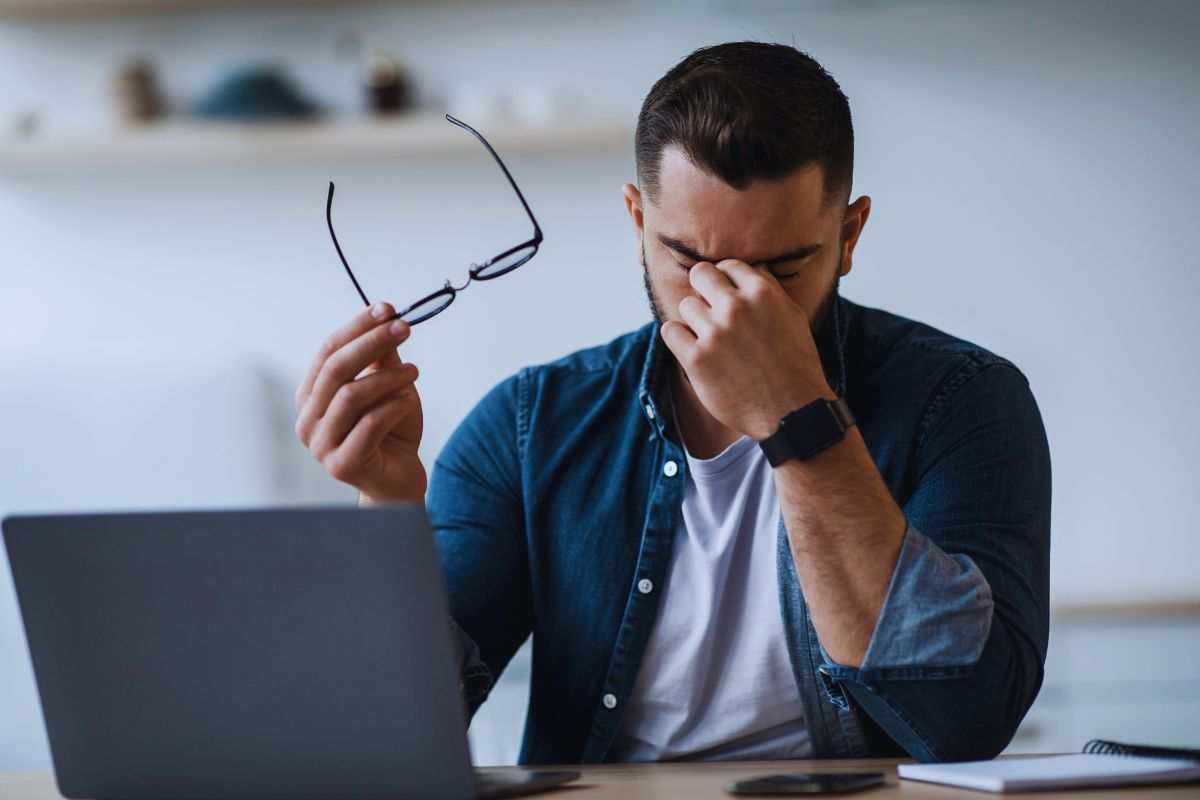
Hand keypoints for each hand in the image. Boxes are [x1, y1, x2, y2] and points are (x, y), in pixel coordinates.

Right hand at [294, 303, 425, 503]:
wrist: (398, 480)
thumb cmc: (390, 432)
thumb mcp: (388, 387)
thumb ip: (382, 358)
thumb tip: (386, 318)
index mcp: (311, 395)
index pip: (327, 350)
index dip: (357, 327)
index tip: (387, 309)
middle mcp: (308, 418)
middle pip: (335, 369)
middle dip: (372, 342)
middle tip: (404, 328)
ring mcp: (320, 444)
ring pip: (351, 395)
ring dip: (388, 377)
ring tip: (414, 372)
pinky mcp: (341, 464)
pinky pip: (370, 424)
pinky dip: (394, 407)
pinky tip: (408, 402)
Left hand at [660, 260, 833, 439]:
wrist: (792, 412)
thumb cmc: (796, 365)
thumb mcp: (793, 317)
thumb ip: (770, 290)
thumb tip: (751, 268)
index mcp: (762, 293)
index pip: (728, 265)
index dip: (726, 280)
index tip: (726, 296)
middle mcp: (736, 308)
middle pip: (700, 275)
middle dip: (704, 290)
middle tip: (710, 310)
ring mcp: (714, 333)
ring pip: (685, 305)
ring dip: (694, 320)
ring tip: (710, 339)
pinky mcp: (696, 359)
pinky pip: (670, 331)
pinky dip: (678, 338)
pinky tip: (692, 348)